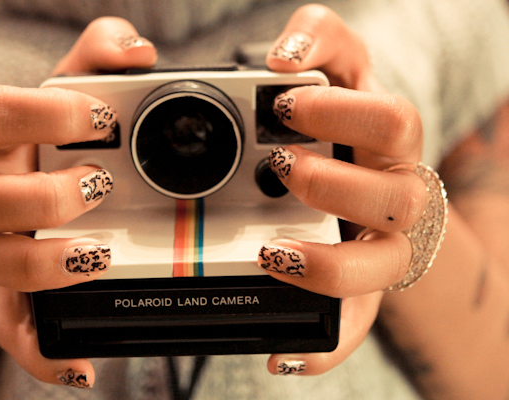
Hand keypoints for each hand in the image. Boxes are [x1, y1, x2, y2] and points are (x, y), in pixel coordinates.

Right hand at [0, 17, 156, 387]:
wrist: (33, 209)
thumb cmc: (59, 149)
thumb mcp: (78, 96)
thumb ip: (101, 59)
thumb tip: (133, 49)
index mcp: (7, 144)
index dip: (41, 115)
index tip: (101, 119)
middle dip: (42, 195)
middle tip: (100, 187)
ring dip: (42, 265)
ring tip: (98, 255)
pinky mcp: (16, 298)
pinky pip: (16, 331)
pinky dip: (45, 352)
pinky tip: (82, 366)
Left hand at [260, 5, 426, 374]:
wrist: (360, 181)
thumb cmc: (342, 126)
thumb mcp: (339, 69)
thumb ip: (319, 39)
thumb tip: (284, 52)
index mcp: (391, 145)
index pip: (392, 122)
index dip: (341, 111)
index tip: (283, 100)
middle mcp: (396, 198)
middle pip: (393, 197)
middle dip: (332, 183)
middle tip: (279, 167)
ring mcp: (380, 251)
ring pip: (377, 268)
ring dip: (325, 266)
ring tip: (271, 250)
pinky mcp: (358, 294)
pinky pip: (350, 328)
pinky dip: (320, 348)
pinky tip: (279, 354)